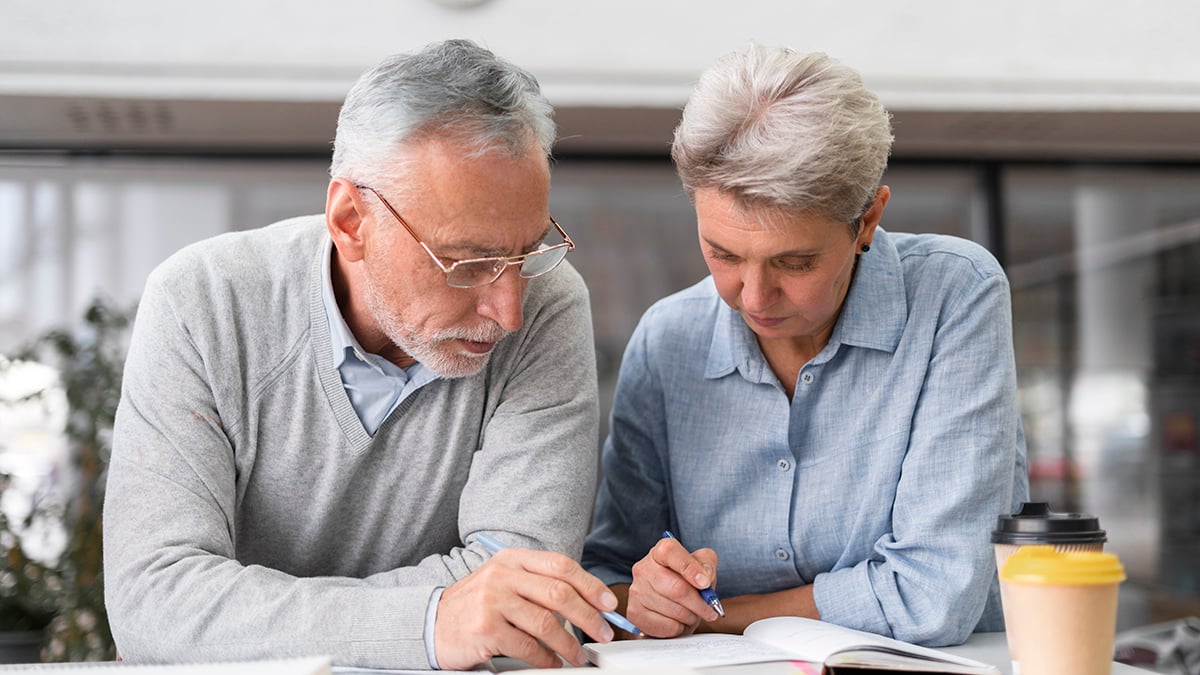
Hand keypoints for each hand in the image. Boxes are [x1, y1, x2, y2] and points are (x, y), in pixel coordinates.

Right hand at [434, 547, 616, 669]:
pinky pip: (527, 646)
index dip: (590, 585)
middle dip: (588, 616)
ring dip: (569, 643)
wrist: (432, 623)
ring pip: (546, 623)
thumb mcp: (504, 582)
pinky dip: (546, 658)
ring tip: (578, 656)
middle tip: (602, 633)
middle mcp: (502, 575)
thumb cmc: (476, 605)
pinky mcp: (485, 628)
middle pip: (559, 593)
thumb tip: (586, 603)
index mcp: (513, 559)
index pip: (561, 566)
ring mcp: (492, 600)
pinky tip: (552, 663)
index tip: (608, 604)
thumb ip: (539, 586)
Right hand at [626, 536, 719, 637]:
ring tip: (692, 614)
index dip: (690, 568)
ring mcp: (637, 591)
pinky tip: (678, 621)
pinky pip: (667, 626)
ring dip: (691, 617)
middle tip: (710, 610)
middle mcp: (644, 569)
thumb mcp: (701, 566)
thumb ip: (707, 564)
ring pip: (674, 610)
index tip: (705, 584)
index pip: (670, 552)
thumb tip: (705, 577)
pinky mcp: (635, 613)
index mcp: (659, 552)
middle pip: (676, 588)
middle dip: (699, 603)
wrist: (668, 605)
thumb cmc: (686, 582)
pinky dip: (680, 628)